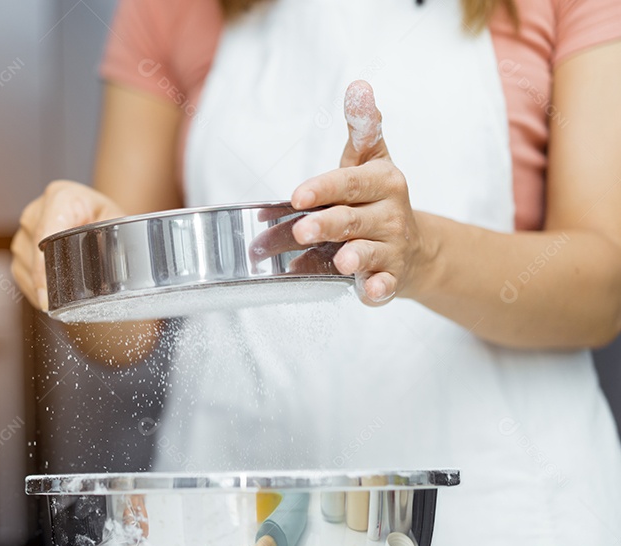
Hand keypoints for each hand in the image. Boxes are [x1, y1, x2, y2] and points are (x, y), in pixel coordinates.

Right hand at [10, 180, 124, 310]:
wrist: (94, 216)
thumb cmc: (105, 219)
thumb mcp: (115, 222)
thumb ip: (112, 236)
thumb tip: (111, 261)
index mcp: (61, 196)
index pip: (44, 233)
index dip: (44, 268)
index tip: (48, 296)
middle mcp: (36, 210)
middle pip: (32, 252)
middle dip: (47, 280)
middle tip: (64, 302)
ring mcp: (25, 229)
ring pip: (23, 265)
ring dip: (40, 285)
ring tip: (63, 293)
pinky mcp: (20, 246)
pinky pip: (20, 273)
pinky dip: (34, 287)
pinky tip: (52, 291)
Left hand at [289, 80, 435, 304]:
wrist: (414, 247)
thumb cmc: (376, 199)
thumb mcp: (370, 161)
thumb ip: (362, 129)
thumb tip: (359, 86)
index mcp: (382, 182)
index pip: (349, 182)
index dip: (323, 188)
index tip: (297, 195)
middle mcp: (389, 214)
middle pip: (353, 219)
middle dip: (328, 224)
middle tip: (300, 230)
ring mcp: (392, 247)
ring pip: (370, 252)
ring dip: (356, 256)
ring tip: (341, 260)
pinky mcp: (392, 277)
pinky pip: (386, 285)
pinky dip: (379, 289)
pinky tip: (370, 291)